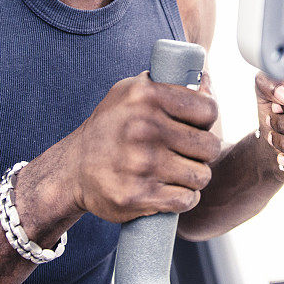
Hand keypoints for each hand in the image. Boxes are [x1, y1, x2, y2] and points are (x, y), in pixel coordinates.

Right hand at [66, 72, 221, 222]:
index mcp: (146, 96)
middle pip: (209, 146)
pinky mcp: (139, 195)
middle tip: (192, 151)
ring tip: (182, 170)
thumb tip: (208, 84)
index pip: (207, 110)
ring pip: (201, 176)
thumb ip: (170, 84)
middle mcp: (144, 128)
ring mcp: (142, 164)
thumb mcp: (133, 91)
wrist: (74, 167)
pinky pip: (186, 199)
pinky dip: (185, 197)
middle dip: (205, 151)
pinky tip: (174, 189)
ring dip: (196, 176)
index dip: (208, 118)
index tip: (199, 124)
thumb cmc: (112, 125)